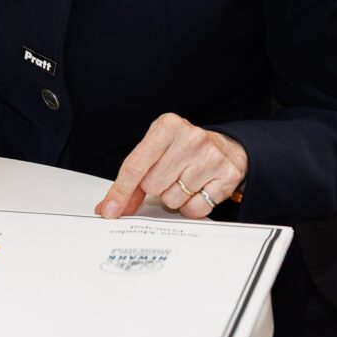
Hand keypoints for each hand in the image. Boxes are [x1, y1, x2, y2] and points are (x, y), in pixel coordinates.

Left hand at [98, 113, 247, 218]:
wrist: (225, 148)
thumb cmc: (184, 148)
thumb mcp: (157, 150)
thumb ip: (133, 177)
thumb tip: (111, 207)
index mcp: (168, 126)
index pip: (135, 166)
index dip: (120, 192)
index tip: (110, 210)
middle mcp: (191, 138)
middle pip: (152, 186)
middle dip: (157, 187)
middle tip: (170, 175)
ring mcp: (211, 157)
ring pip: (173, 200)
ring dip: (175, 197)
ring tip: (185, 180)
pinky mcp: (226, 176)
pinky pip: (194, 209)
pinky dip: (191, 206)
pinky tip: (197, 188)